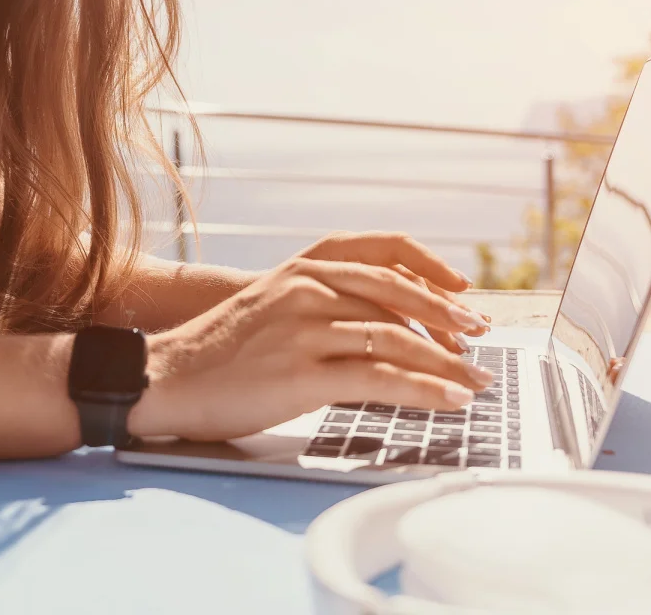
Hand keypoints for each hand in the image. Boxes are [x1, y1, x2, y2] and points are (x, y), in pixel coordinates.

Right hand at [129, 254, 495, 442]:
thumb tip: (388, 320)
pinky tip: (449, 399)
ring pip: (396, 338)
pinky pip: (380, 378)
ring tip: (475, 379)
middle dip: (448, 317)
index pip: (380, 250)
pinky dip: (424, 389)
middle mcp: (307, 288)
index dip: (429, 267)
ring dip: (447, 362)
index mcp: (302, 266)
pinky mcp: (302, 374)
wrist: (170, 376)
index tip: (461, 288)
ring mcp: (305, 329)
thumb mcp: (272, 302)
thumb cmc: (223, 346)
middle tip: (480, 337)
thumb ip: (323, 299)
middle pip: (398, 294)